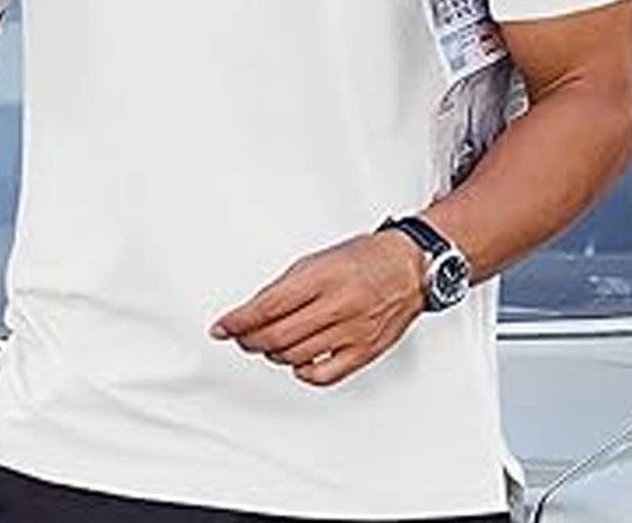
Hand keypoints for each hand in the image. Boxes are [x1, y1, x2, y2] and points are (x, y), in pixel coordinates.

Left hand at [207, 229, 425, 385]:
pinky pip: (325, 375)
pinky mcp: (364, 350)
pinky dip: (303, 373)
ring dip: (273, 354)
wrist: (410, 267)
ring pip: (296, 356)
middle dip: (250, 340)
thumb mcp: (318, 260)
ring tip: (268, 345)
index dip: (238, 320)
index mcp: (322, 277)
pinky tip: (298, 363)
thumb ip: (286, 286)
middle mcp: (337, 305)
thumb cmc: (364, 258)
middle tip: (240, 337)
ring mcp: (352, 331)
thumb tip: (254, 310)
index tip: (221, 327)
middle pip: (278, 336)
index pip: (268, 306)